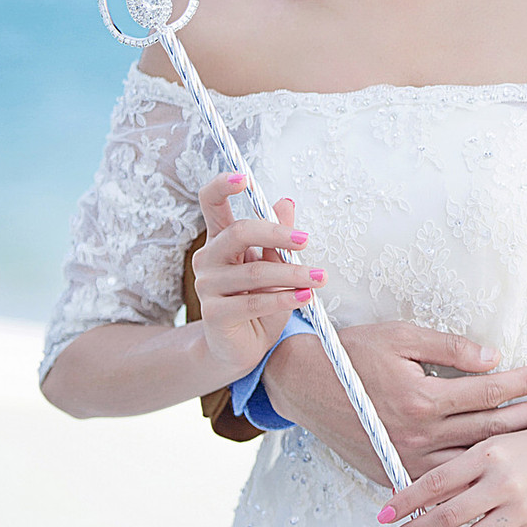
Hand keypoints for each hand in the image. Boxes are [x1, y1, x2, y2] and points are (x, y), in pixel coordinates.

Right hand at [193, 174, 322, 381]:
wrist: (242, 348)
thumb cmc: (259, 301)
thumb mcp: (274, 265)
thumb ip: (277, 238)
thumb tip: (287, 202)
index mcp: (220, 238)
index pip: (210, 202)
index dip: (222, 186)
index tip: (244, 178)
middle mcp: (207, 258)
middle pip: (238, 232)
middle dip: (277, 234)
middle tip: (307, 241)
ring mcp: (207, 286)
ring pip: (254, 271)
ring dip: (292, 274)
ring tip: (319, 277)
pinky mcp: (214, 314)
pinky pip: (253, 302)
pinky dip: (284, 298)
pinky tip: (306, 297)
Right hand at [263, 321, 526, 485]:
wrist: (304, 386)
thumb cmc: (353, 353)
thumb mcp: (401, 336)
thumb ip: (449, 348)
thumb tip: (492, 358)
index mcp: (423, 397)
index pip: (488, 391)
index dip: (522, 382)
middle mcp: (419, 434)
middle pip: (488, 429)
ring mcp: (407, 458)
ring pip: (471, 460)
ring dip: (507, 449)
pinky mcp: (394, 472)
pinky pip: (441, 482)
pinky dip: (470, 478)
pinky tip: (492, 473)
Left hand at [377, 425, 526, 526]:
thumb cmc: (521, 445)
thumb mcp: (487, 445)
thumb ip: (457, 469)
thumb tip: (413, 495)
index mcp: (485, 454)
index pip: (436, 482)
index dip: (405, 501)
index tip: (382, 517)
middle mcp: (502, 481)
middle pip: (448, 515)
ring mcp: (520, 508)